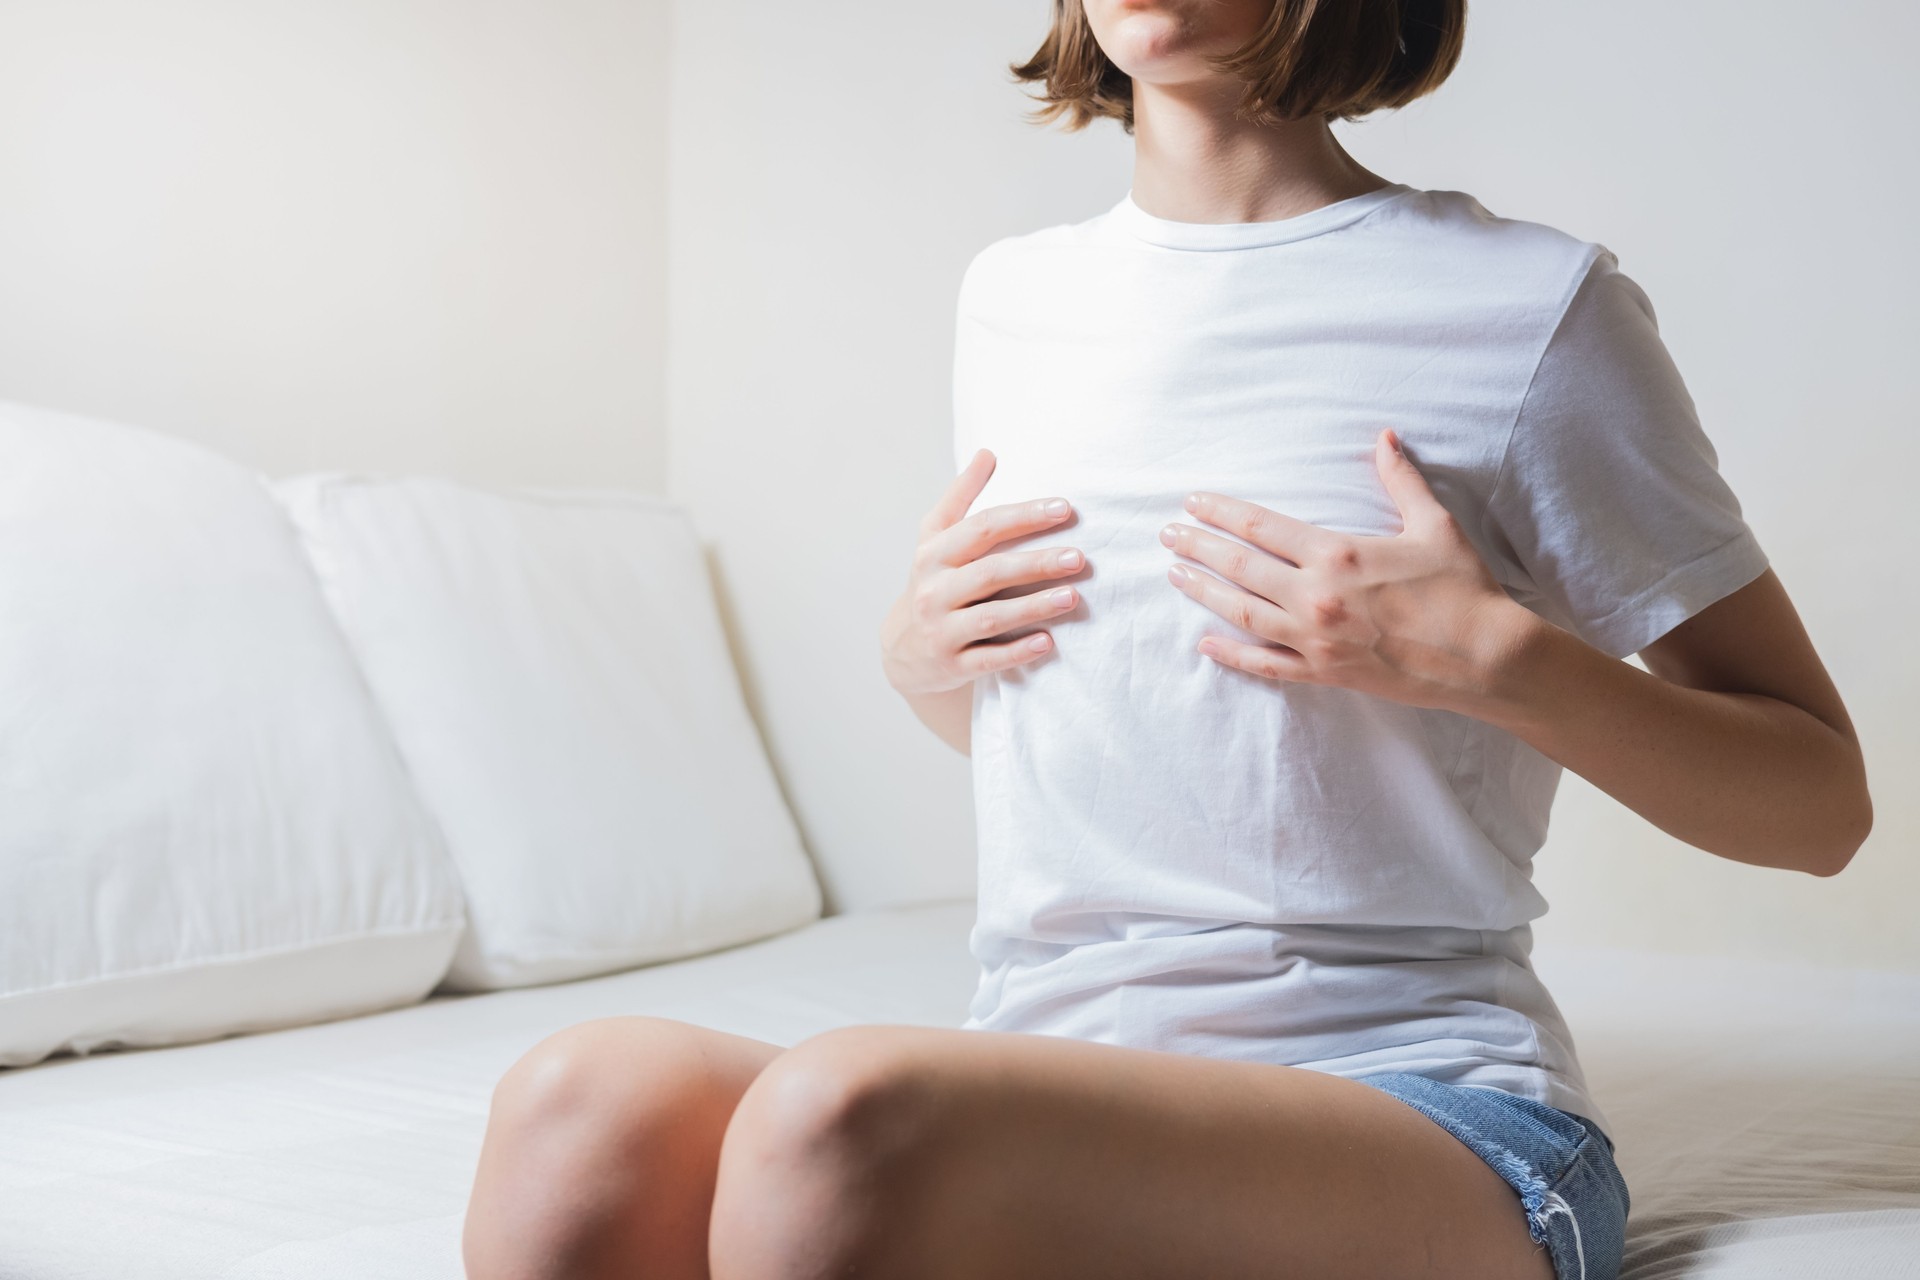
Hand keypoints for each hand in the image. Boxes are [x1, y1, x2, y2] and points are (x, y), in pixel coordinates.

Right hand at [881, 449, 1086, 695]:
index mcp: (934, 554)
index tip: (1065, 509)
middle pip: (990, 571)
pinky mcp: (952, 665)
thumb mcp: (934, 538)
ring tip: (1072, 597)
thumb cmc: (931, 583)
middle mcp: (933, 590)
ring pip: (990, 617)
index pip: (982, 528)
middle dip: (1035, 563)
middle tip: (1079, 558)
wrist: (903, 650)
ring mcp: (941, 630)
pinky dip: (1016, 652)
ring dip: (1032, 607)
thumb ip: (961, 496)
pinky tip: (1047, 643)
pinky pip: (987, 660)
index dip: (1024, 517)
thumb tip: (988, 452)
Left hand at [1160, 428, 1533, 712]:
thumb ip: (1401, 479)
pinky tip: (1204, 644)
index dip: (1222, 511)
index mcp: (1336, 554)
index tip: (1192, 501)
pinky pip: (1265, 665)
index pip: (1261, 525)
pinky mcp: (1324, 674)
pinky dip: (1231, 655)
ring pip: (1242, 613)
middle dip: (1198, 547)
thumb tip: (1385, 436)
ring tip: (1174, 575)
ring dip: (1203, 593)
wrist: (1486, 657)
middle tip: (1166, 534)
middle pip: (1240, 567)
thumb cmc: (1463, 588)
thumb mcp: (1433, 524)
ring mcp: (1315, 640)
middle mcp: (1316, 597)